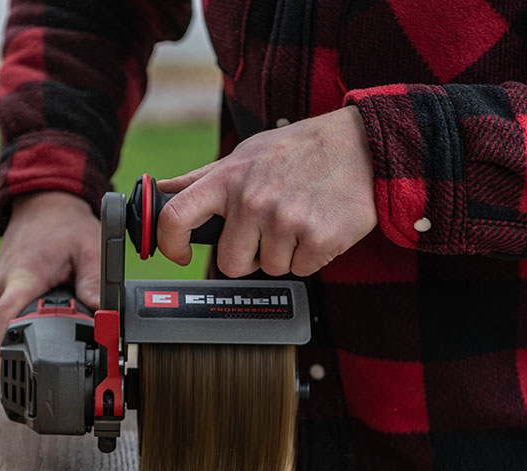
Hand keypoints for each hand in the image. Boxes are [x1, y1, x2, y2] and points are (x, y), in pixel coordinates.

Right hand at [0, 191, 100, 374]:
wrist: (43, 203)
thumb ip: (96, 283)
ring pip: (12, 323)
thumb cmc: (65, 225)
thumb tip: (103, 317)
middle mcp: (3, 285)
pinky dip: (30, 319)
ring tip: (60, 321)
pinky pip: (13, 314)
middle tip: (62, 351)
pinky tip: (50, 314)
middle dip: (31, 346)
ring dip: (33, 330)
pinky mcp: (2, 290)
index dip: (2, 349)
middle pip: (8, 329)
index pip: (4, 319)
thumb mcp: (91, 249)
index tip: (6, 371)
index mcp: (23, 276)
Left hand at [156, 106, 375, 276]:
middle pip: (229, 263)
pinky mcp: (319, 239)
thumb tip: (161, 191)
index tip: (179, 254)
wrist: (365, 145)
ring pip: (269, 268)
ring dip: (284, 253)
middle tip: (268, 230)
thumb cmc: (301, 150)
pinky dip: (311, 255)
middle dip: (248, 255)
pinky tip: (319, 225)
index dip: (169, 244)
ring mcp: (286, 221)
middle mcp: (253, 201)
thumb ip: (203, 178)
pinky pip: (302, 270)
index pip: (176, 218)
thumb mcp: (247, 154)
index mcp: (229, 179)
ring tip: (300, 219)